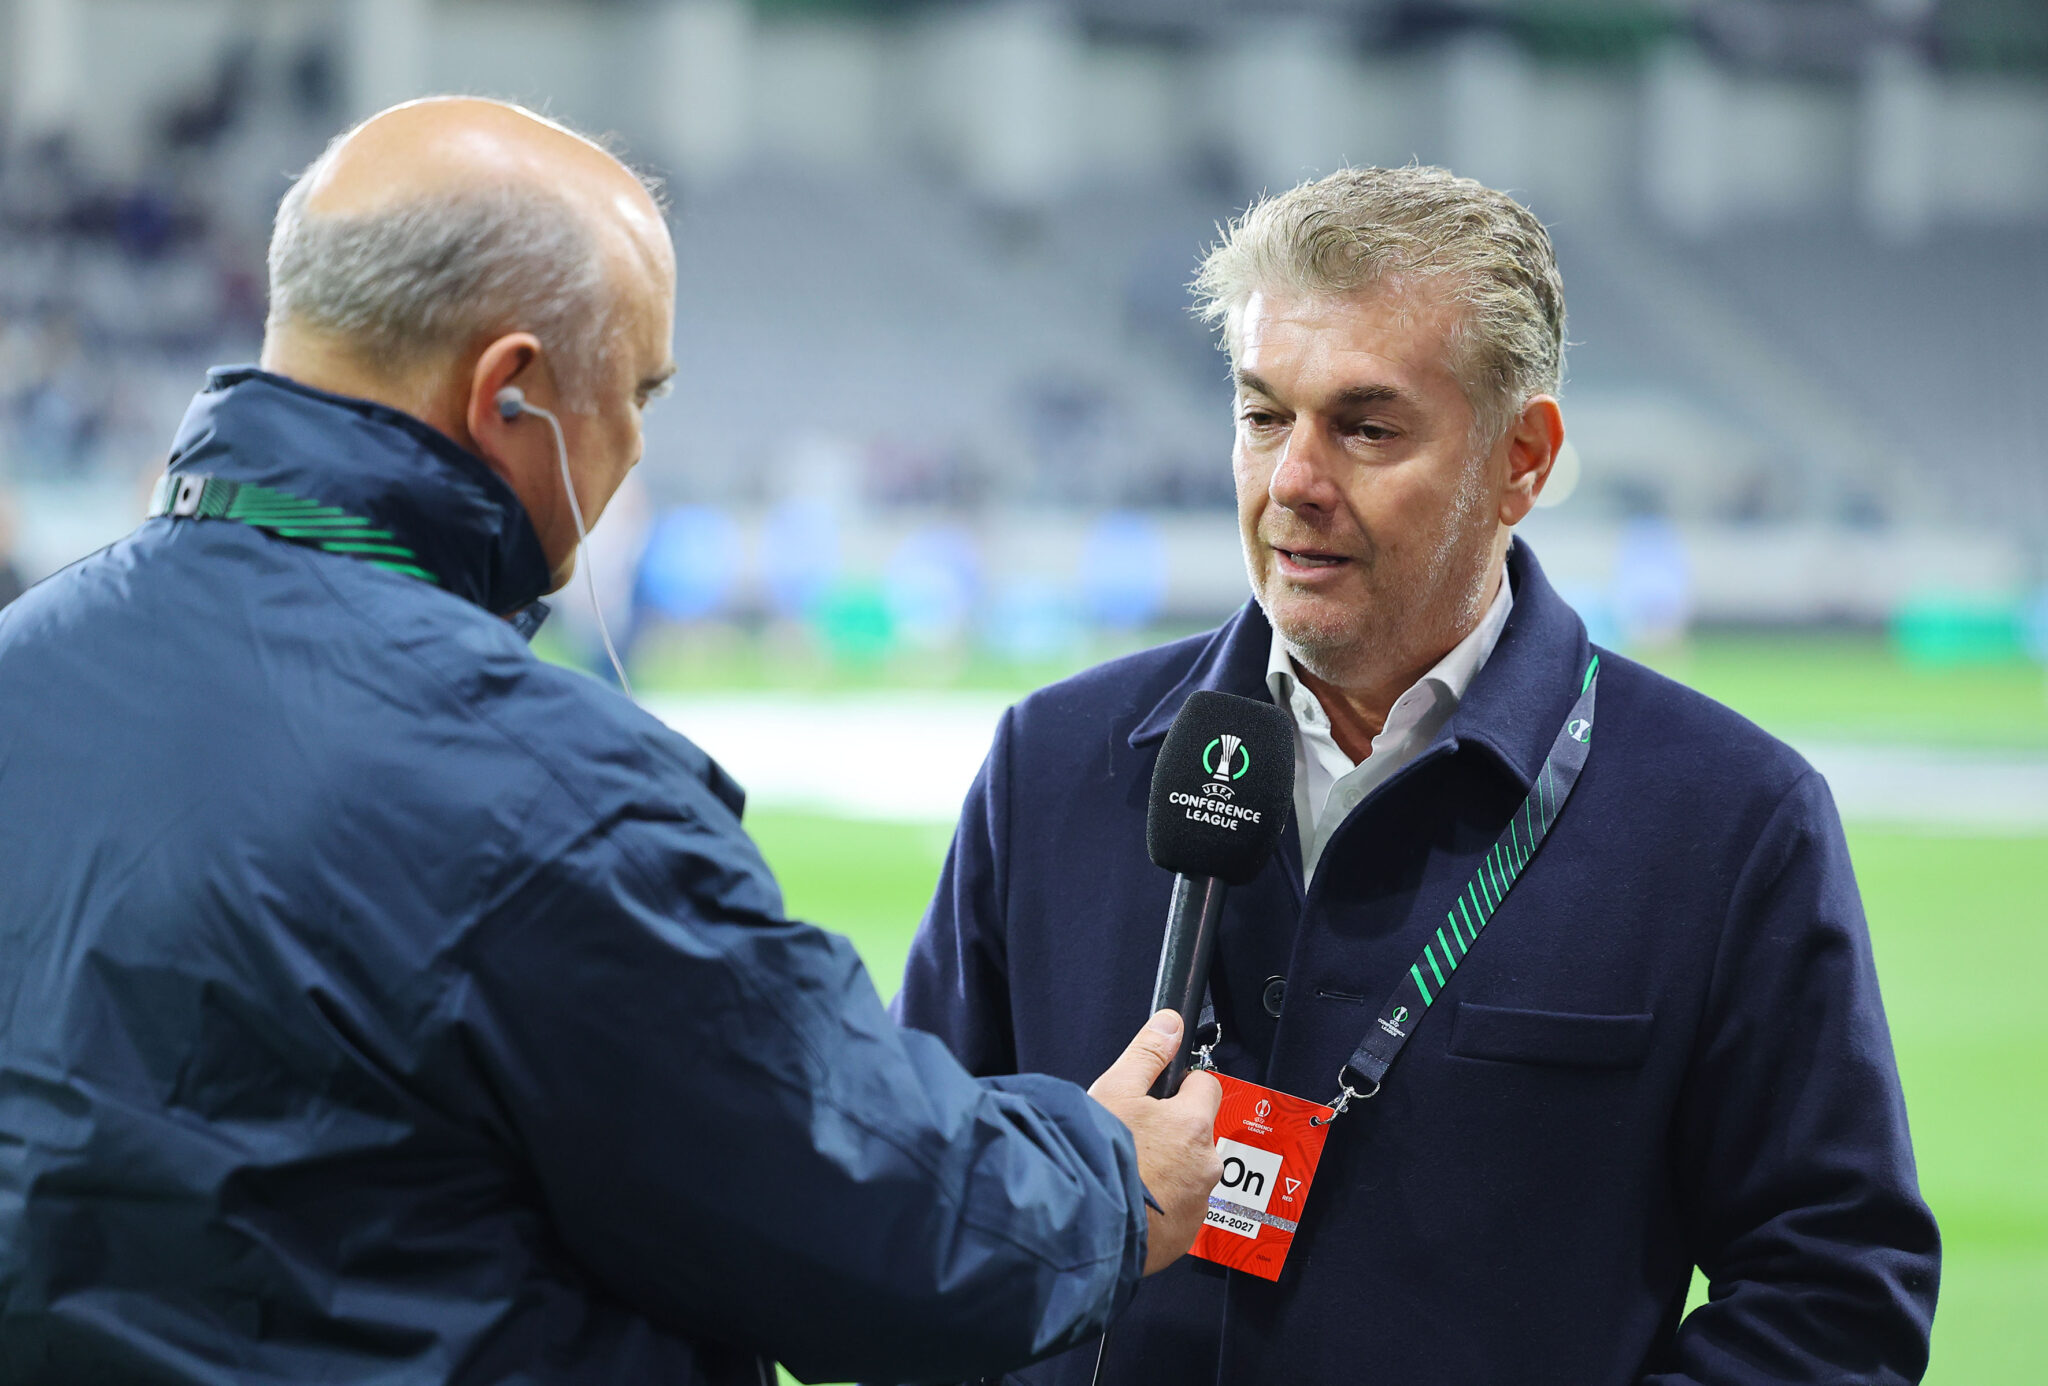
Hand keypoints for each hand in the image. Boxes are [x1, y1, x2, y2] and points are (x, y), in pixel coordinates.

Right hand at [1088, 1010, 1223, 1274]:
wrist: (1083, 1227)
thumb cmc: (1096, 1159)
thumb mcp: (1114, 1090)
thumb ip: (1147, 1054)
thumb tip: (1170, 1023)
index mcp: (1193, 1125)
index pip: (1206, 1087)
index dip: (1181, 1087)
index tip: (1159, 1096)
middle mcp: (1205, 1165)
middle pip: (1196, 1134)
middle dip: (1171, 1133)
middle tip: (1133, 1138)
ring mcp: (1197, 1204)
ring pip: (1188, 1173)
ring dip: (1167, 1170)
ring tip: (1128, 1173)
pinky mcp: (1184, 1236)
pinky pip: (1179, 1209)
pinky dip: (1161, 1205)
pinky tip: (1132, 1201)